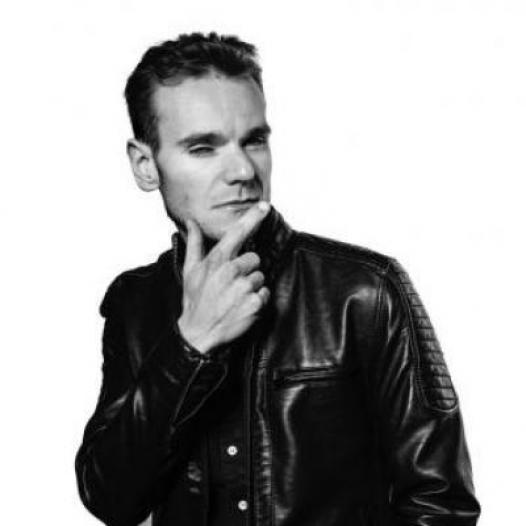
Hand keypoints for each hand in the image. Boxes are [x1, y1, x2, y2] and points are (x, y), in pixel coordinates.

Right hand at [177, 201, 270, 353]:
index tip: (264, 206)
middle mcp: (231, 271)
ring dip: (252, 286)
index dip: (252, 217)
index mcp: (217, 260)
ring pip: (260, 277)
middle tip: (232, 283)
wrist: (199, 332)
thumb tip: (191, 222)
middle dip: (247, 269)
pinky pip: (265, 293)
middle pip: (255, 259)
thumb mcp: (190, 270)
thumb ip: (195, 243)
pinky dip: (257, 301)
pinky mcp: (254, 303)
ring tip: (235, 296)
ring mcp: (243, 288)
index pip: (237, 233)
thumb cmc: (195, 300)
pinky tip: (242, 306)